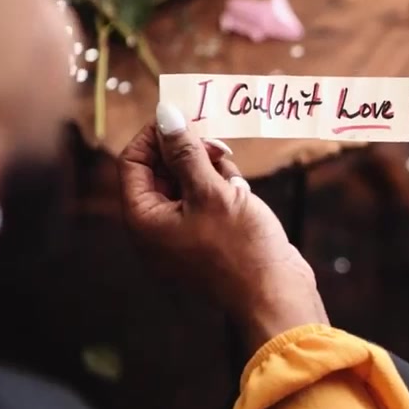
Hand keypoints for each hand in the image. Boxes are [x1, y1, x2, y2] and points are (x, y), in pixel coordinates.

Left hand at [118, 102, 327, 351]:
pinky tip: (241, 192)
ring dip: (210, 169)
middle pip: (160, 171)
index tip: (185, 119)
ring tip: (233, 177)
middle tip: (217, 144)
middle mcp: (157, 229)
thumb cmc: (240, 247)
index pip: (132, 162)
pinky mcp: (209, 238)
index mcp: (144, 220)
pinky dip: (222, 188)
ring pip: (187, 182)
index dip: (155, 136)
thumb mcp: (211, 190)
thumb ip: (186, 151)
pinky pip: (206, 201)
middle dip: (189, 152)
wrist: (276, 293)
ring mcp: (183, 235)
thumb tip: (166, 114)